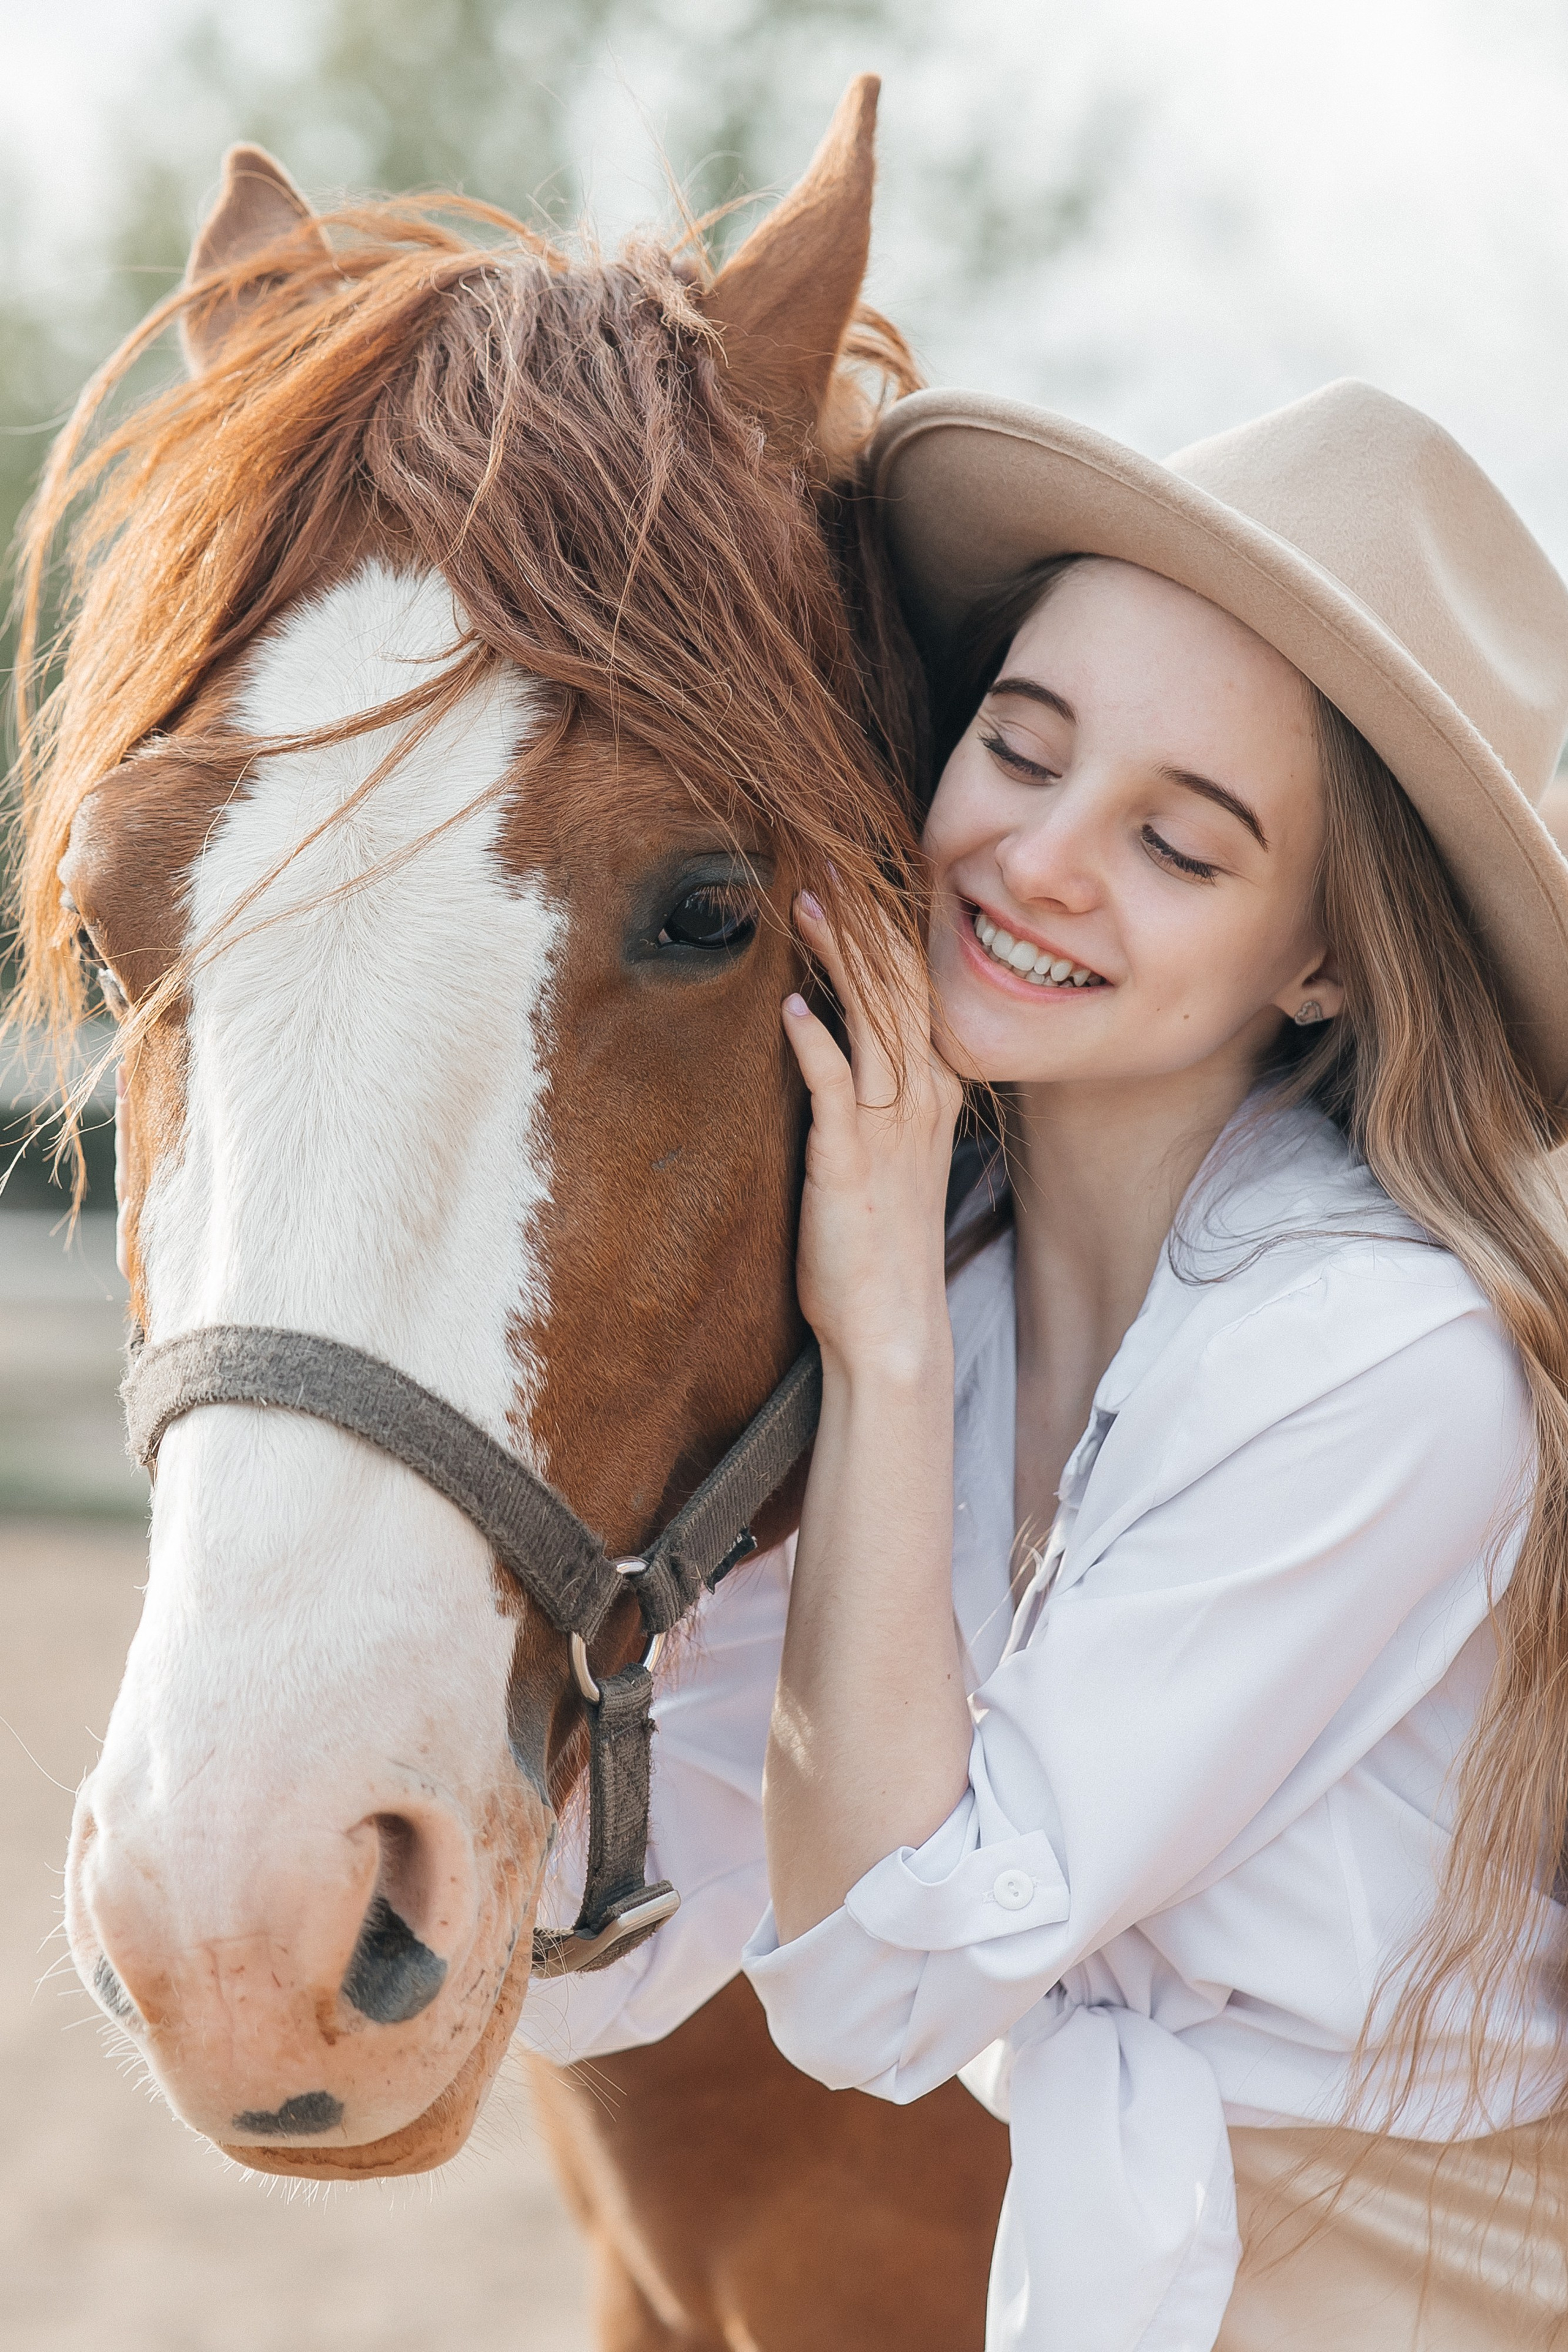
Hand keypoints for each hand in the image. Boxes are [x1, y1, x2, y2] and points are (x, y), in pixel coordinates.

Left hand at [782, 893, 961, 1383]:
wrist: (891, 1326)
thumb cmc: (877, 1239)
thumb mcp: (882, 1147)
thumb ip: (864, 1085)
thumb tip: (826, 1026)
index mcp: (930, 1086)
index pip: (917, 980)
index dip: (889, 920)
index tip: (855, 865)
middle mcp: (919, 1097)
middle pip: (901, 984)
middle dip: (866, 916)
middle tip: (829, 853)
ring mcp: (888, 1129)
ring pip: (872, 1021)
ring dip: (839, 957)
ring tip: (806, 899)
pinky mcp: (850, 1163)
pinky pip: (836, 1091)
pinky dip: (816, 1046)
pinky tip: (793, 1007)